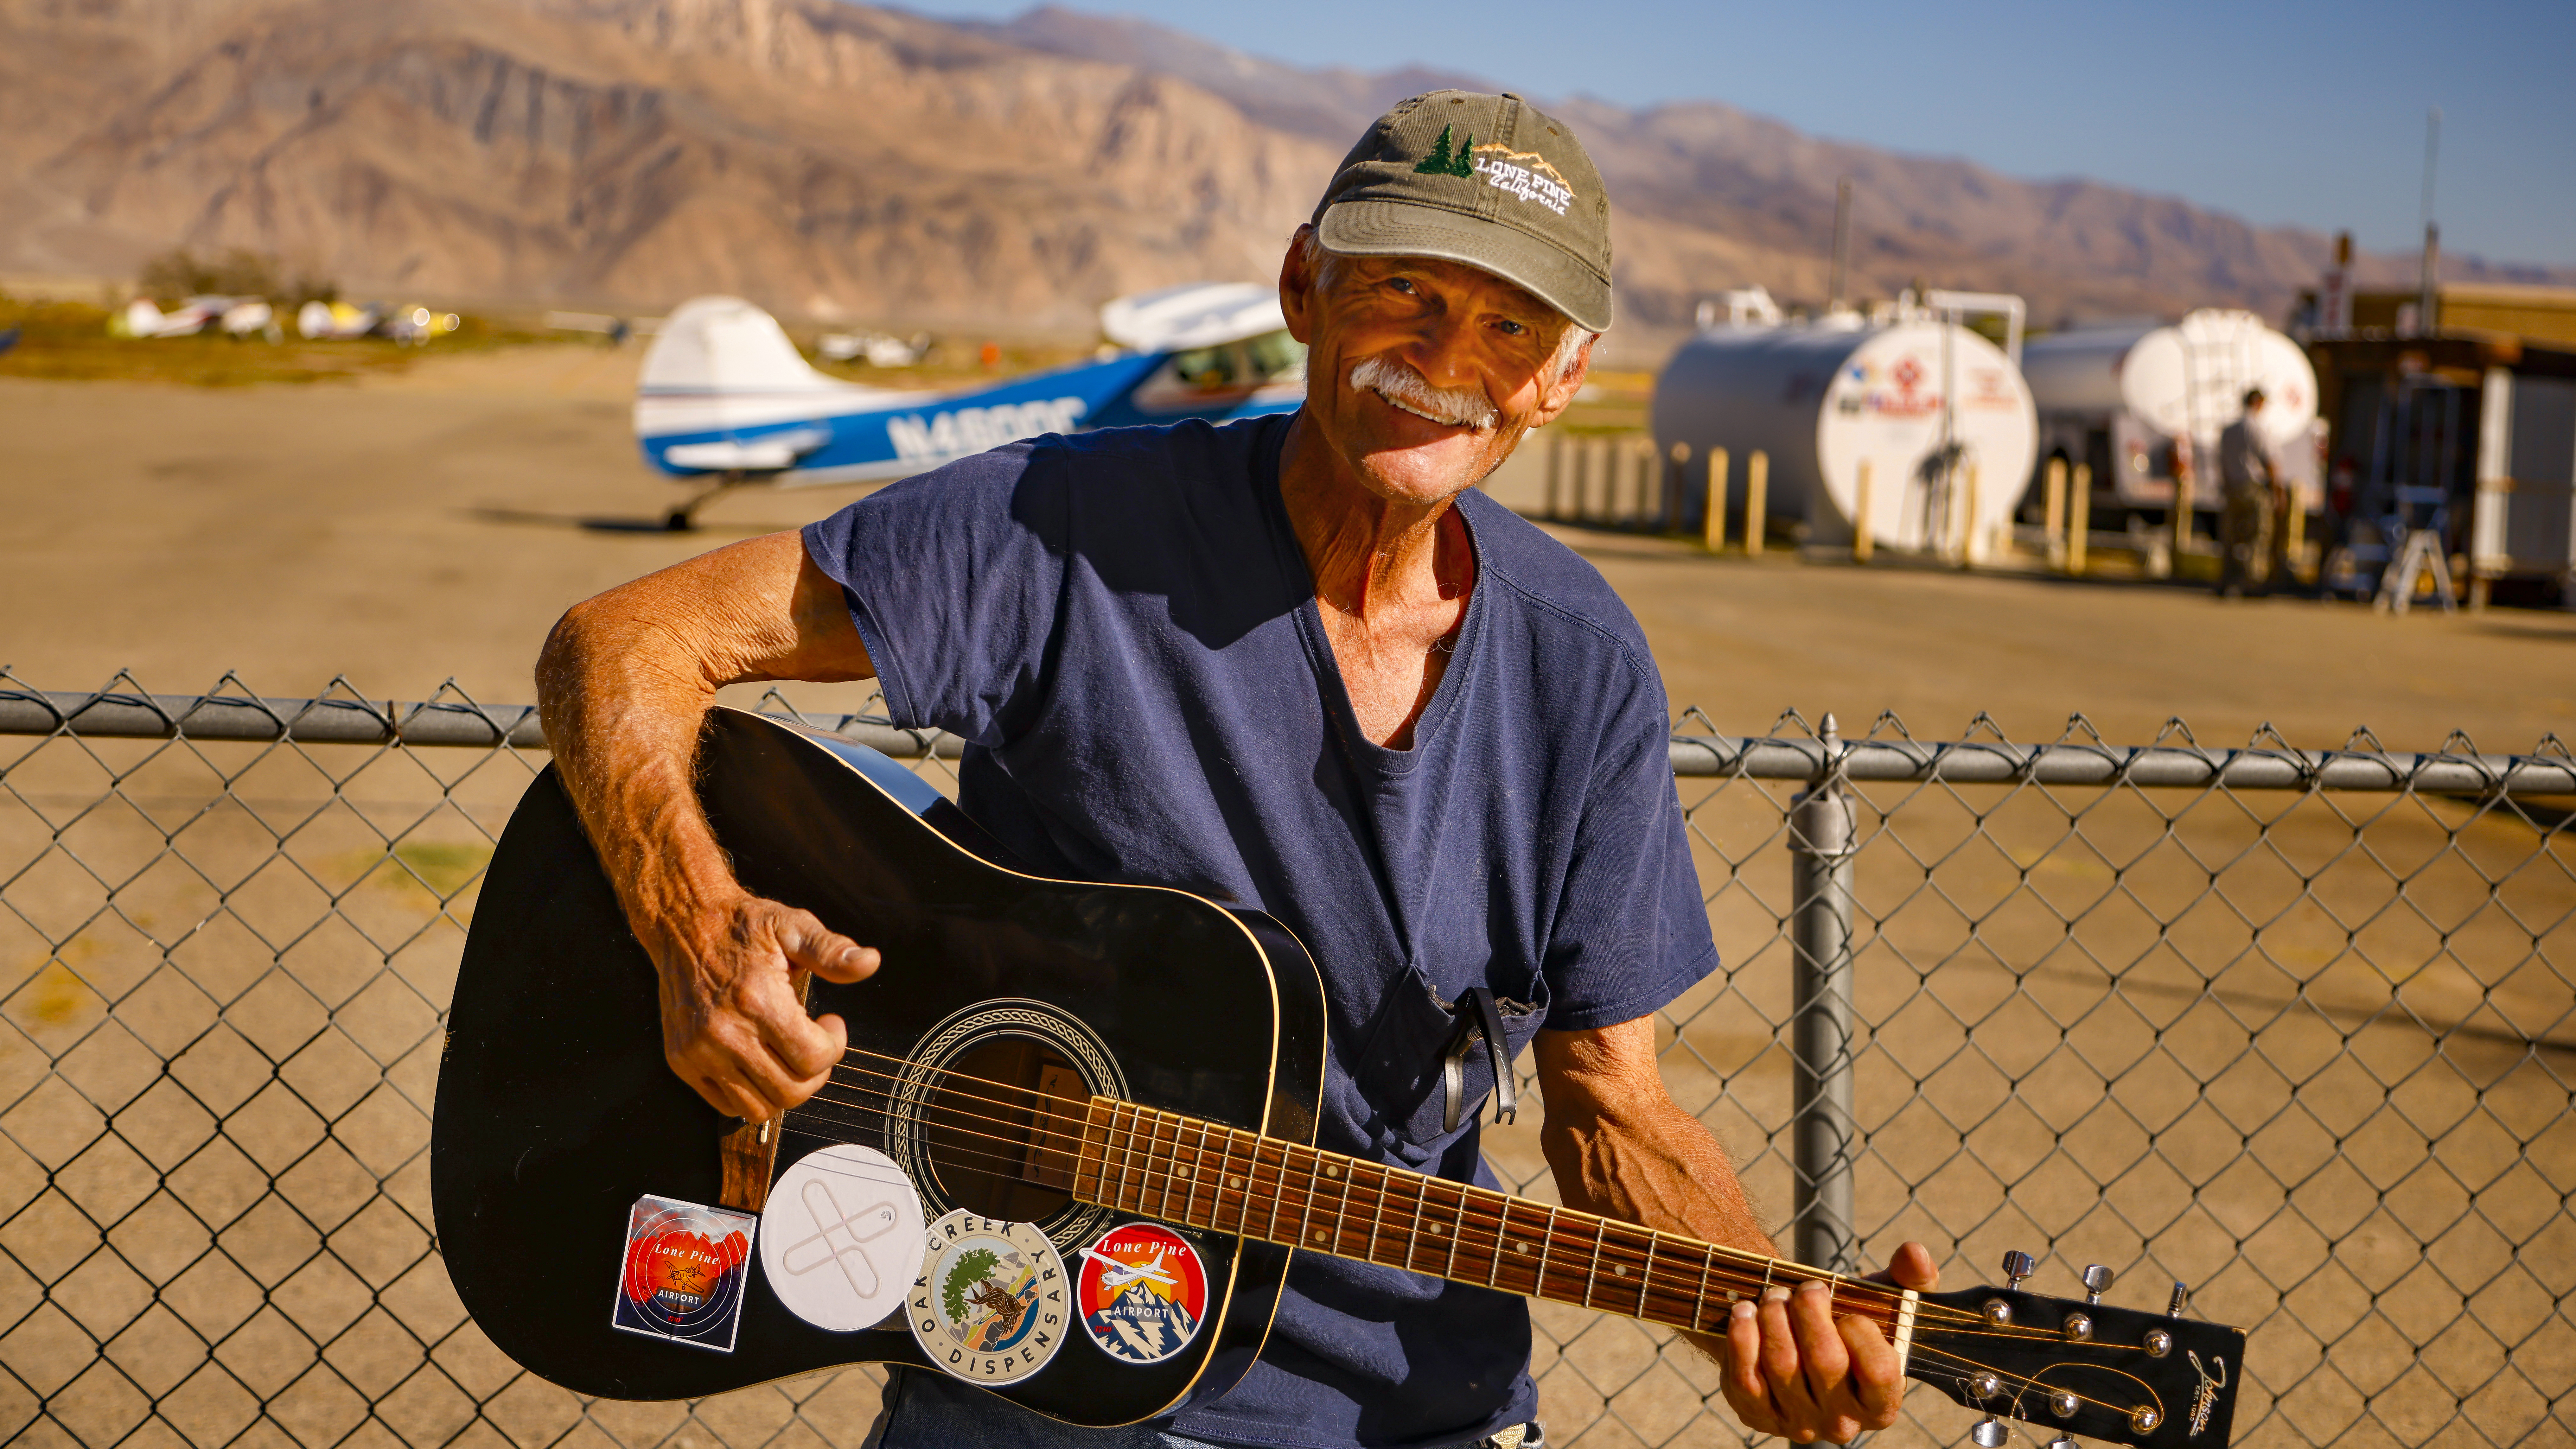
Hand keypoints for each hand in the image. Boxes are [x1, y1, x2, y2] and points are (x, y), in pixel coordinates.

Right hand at [651, 892, 880, 1121]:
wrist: (683, 924)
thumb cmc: (742, 926)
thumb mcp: (792, 926)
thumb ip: (831, 951)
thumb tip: (869, 962)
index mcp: (757, 999)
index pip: (813, 1058)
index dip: (835, 1046)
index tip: (831, 1025)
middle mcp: (725, 1032)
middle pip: (791, 1091)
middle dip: (815, 1074)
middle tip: (815, 1045)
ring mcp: (699, 1052)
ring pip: (760, 1108)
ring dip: (785, 1090)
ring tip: (788, 1057)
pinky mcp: (682, 1062)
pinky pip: (726, 1105)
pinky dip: (751, 1095)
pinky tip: (759, 1063)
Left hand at [1719, 1242, 1939, 1443]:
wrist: (1802, 1346)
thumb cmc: (1852, 1324)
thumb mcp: (1887, 1301)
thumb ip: (1910, 1278)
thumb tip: (1914, 1252)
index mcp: (1882, 1403)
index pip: (1880, 1370)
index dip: (1862, 1331)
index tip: (1849, 1310)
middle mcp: (1842, 1423)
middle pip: (1825, 1362)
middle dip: (1810, 1312)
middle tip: (1805, 1289)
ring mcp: (1798, 1423)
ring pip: (1782, 1366)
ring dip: (1774, 1318)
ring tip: (1775, 1295)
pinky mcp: (1758, 1416)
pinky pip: (1745, 1379)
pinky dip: (1742, 1337)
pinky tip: (1745, 1311)